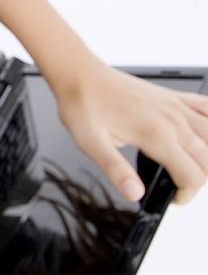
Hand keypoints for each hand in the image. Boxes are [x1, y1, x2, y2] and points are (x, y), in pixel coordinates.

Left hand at [54, 55, 207, 203]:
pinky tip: (205, 132)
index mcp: (155, 135)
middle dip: (196, 179)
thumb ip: (116, 171)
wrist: (79, 75)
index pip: (191, 175)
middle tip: (176, 185)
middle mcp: (172, 120)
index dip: (185, 194)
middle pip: (207, 160)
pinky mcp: (173, 97)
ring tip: (189, 166)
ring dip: (207, 156)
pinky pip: (207, 107)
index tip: (172, 198)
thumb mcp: (92, 144)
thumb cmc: (83, 105)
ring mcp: (175, 107)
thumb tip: (134, 193)